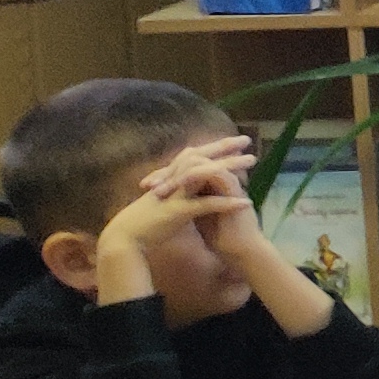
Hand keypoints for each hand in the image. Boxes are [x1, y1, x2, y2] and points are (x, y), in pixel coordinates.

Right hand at [94, 149, 256, 293]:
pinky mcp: (177, 210)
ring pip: (206, 174)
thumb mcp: (168, 202)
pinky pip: (206, 204)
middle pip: (202, 159)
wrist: (126, 238)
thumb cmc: (148, 222)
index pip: (195, 156)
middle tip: (247, 140)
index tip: (234, 140)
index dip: (214, 147)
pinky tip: (246, 202)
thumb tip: (198, 187)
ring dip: (230, 168)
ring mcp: (175, 194)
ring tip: (252, 162)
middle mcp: (174, 181)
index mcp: (172, 178)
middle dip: (225, 148)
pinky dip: (227, 203)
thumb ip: (183, 192)